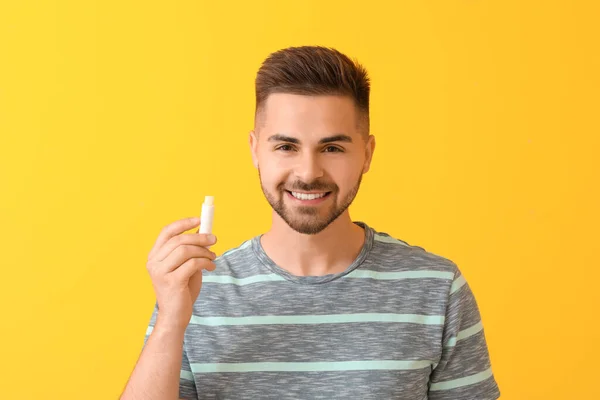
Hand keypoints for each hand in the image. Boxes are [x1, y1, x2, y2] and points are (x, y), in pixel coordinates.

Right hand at [146, 216, 216, 330]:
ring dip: (203, 251)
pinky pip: (192, 264)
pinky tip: (210, 267)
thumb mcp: (185, 266)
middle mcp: (154, 263)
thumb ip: (190, 250)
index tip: (200, 219)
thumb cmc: (182, 290)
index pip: (166, 232)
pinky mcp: (171, 282)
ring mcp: (160, 272)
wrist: (175, 316)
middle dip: (200, 237)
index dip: (183, 223)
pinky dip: (205, 262)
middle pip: (179, 240)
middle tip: (214, 239)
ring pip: (185, 250)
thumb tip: (203, 230)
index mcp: (154, 256)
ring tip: (212, 257)